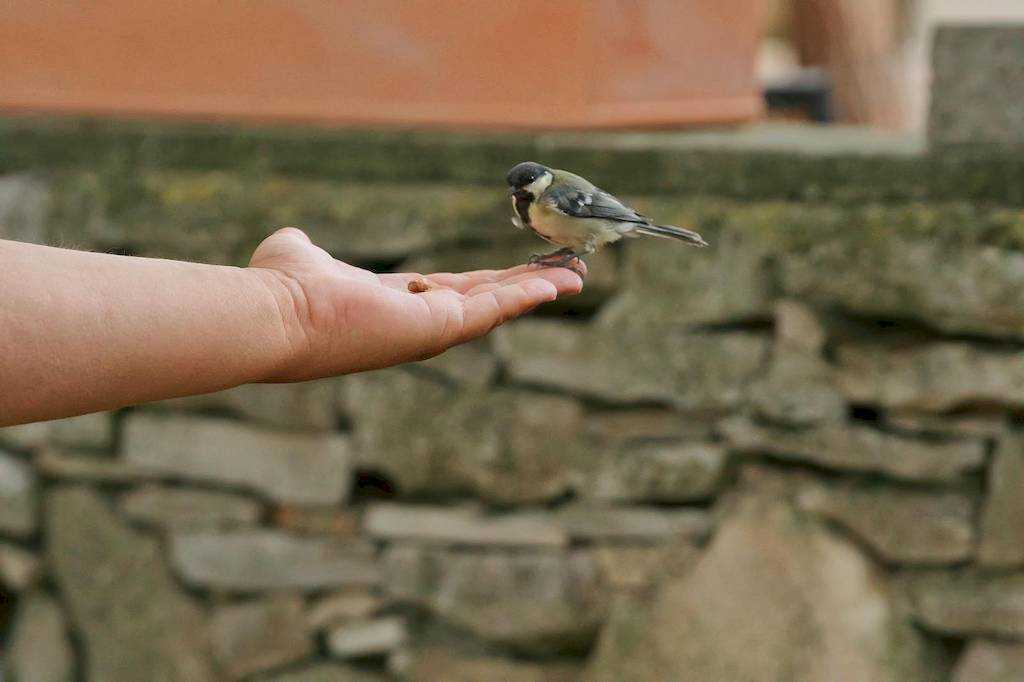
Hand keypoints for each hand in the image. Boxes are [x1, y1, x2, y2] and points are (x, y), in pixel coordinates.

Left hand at [248, 227, 583, 380]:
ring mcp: (430, 330)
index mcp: (394, 306)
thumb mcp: (298, 255)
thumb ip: (306, 249)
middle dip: (525, 287)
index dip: (486, 283)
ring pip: (496, 307)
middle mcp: (416, 324)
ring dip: (537, 290)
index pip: (450, 294)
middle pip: (484, 302)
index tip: (513, 273)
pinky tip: (557, 282)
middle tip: (565, 274)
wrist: (276, 314)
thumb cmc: (280, 290)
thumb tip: (296, 243)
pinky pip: (492, 307)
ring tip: (575, 275)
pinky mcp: (438, 327)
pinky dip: (526, 294)